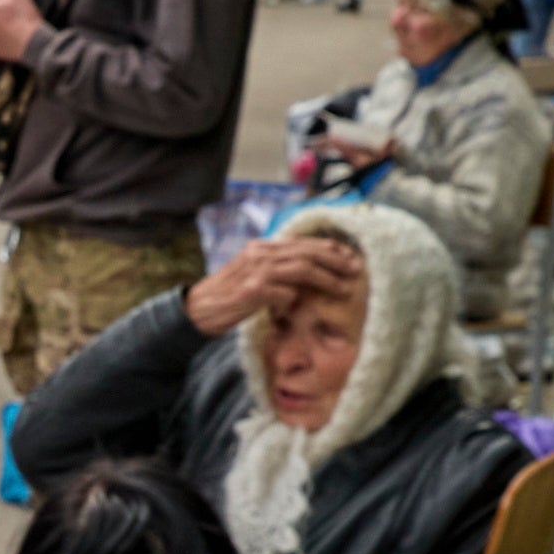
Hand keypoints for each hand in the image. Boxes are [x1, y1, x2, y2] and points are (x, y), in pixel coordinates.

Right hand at [182, 231, 364, 336]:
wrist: (197, 311)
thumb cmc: (229, 297)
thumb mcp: (254, 276)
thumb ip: (278, 270)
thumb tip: (309, 273)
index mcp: (261, 247)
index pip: (302, 242)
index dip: (329, 248)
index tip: (349, 256)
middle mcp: (259, 254)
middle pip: (307, 252)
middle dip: (336, 260)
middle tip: (356, 270)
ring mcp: (255, 272)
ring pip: (301, 269)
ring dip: (327, 279)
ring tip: (344, 289)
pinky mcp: (251, 292)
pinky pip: (284, 293)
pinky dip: (295, 300)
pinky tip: (297, 309)